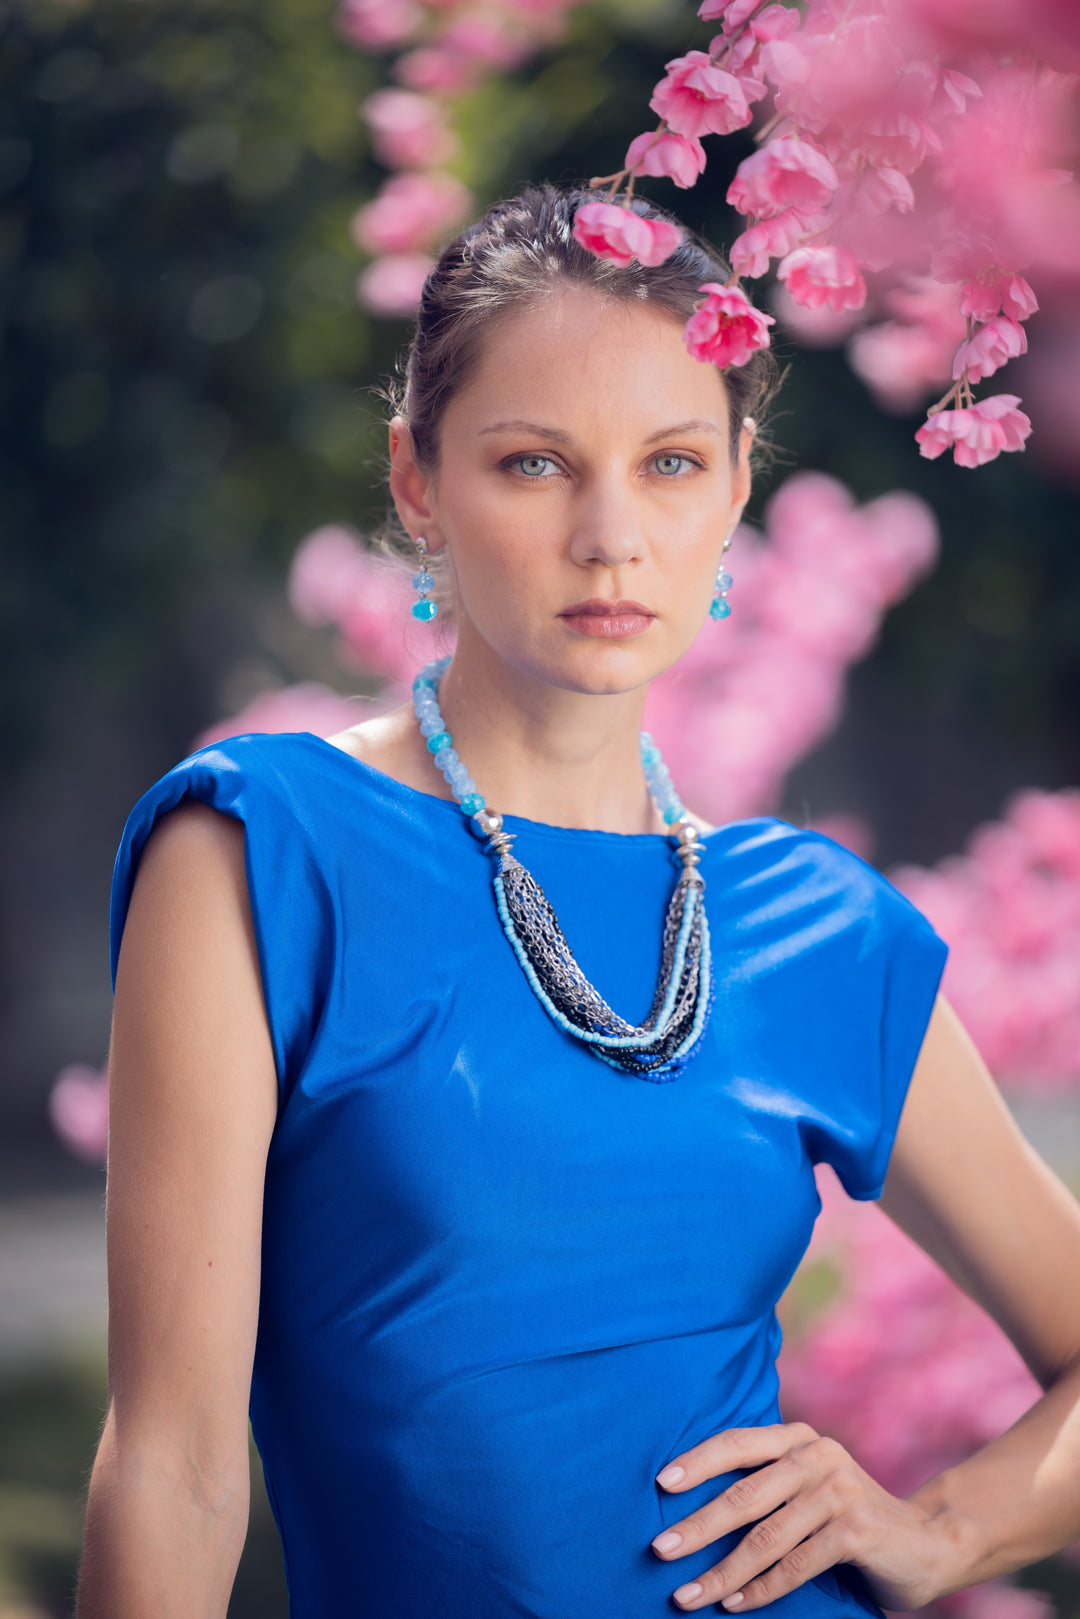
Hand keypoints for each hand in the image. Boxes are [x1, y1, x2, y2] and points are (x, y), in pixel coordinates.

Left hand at [650, 1422, 973, 1611]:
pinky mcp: (856, 1529)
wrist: (928, 1541)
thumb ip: (767, 1486)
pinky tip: (735, 1605)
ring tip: (687, 1596)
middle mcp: (817, 1455)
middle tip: (659, 1550)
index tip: (659, 1485)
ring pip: (766, 1537)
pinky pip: (796, 1565)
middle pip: (743, 1494)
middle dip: (697, 1526)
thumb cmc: (848, 1517)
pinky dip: (761, 1589)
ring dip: (722, 1572)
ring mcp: (839, 1490)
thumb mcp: (807, 1489)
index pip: (737, 1443)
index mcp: (798, 1438)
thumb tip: (690, 1507)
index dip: (697, 1462)